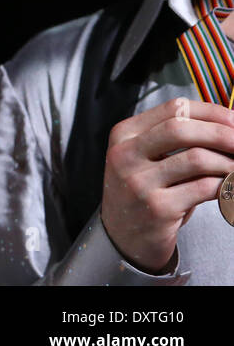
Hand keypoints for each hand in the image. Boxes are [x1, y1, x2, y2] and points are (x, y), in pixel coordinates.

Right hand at [100, 97, 233, 272]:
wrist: (122, 237)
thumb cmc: (142, 192)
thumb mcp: (146, 158)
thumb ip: (174, 139)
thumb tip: (226, 126)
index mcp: (124, 134)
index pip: (174, 108)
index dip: (211, 113)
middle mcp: (126, 154)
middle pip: (182, 129)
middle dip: (222, 133)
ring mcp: (139, 182)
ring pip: (197, 158)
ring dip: (228, 162)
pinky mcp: (158, 208)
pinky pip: (204, 188)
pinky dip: (225, 184)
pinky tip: (229, 186)